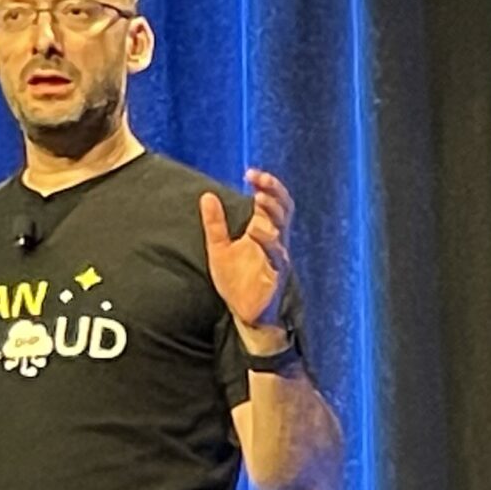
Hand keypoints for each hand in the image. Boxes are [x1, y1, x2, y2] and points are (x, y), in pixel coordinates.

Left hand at [197, 168, 294, 330]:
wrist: (245, 315)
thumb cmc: (236, 283)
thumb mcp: (218, 249)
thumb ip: (215, 224)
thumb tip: (207, 195)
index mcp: (263, 232)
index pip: (271, 201)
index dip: (266, 185)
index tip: (250, 173)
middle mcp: (274, 241)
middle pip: (283, 209)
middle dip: (273, 191)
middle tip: (258, 178)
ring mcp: (278, 257)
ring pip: (282, 229)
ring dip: (272, 211)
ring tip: (259, 197)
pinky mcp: (277, 275)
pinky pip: (278, 256)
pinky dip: (269, 242)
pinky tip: (257, 231)